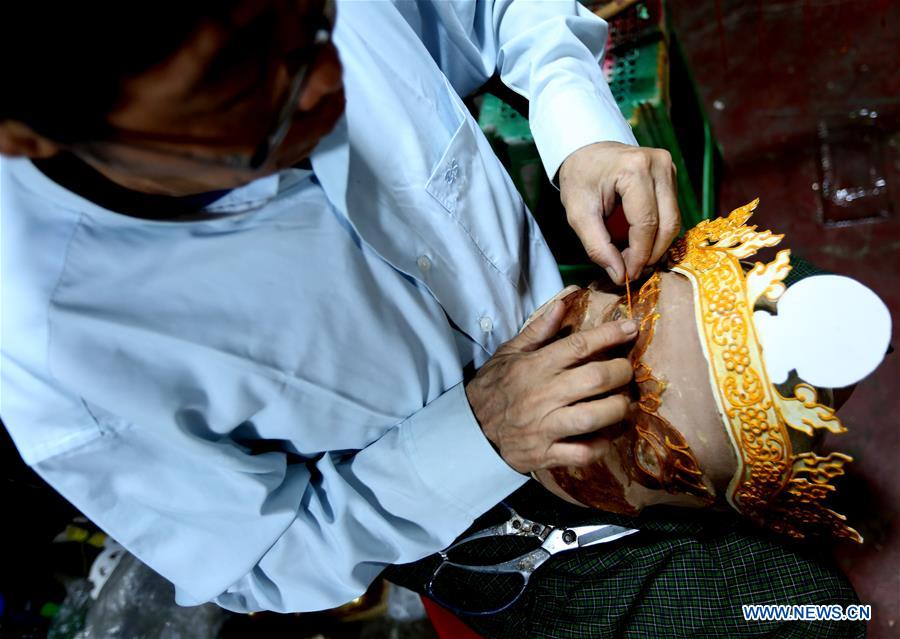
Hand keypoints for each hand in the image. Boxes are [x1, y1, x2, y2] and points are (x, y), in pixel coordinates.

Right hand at [465, 300, 636, 473]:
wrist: (470, 428)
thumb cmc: (494, 386)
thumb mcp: (510, 352)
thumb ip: (539, 328)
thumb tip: (565, 300)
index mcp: (534, 366)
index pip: (578, 345)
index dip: (610, 335)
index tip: (631, 328)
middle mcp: (542, 395)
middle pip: (594, 379)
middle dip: (621, 372)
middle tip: (627, 371)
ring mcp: (544, 427)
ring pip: (593, 417)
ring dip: (618, 409)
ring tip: (625, 404)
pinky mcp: (545, 454)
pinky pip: (582, 453)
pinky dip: (600, 445)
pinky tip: (605, 434)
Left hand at [559, 141, 679, 283]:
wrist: (586, 149)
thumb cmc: (580, 178)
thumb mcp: (579, 214)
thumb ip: (598, 246)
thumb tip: (620, 276)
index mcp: (634, 169)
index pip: (646, 223)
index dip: (640, 254)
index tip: (627, 275)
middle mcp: (658, 164)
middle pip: (667, 223)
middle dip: (651, 253)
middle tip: (632, 270)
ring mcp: (668, 168)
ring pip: (673, 220)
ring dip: (656, 245)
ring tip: (633, 257)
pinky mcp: (671, 175)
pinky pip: (671, 212)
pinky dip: (658, 232)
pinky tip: (640, 242)